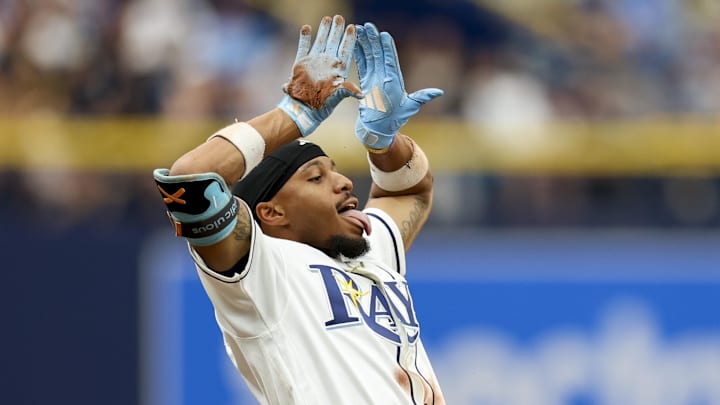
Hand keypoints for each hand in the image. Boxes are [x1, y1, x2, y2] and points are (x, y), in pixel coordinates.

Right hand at [277, 15, 361, 136]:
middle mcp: (327, 64)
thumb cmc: (321, 105)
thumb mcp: (337, 96)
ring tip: (328, 18)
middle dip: (338, 30)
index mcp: (337, 70)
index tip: (354, 27)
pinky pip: (303, 47)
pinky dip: (305, 38)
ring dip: (324, 30)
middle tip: (340, 17)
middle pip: (334, 43)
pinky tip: (307, 27)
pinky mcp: (301, 65)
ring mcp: (314, 63)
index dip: (350, 39)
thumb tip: (361, 93)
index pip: (346, 50)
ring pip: (320, 42)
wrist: (303, 110)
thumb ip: (347, 90)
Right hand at [354, 23, 442, 150]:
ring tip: (357, 30)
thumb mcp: (409, 108)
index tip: (382, 34)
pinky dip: (357, 55)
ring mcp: (374, 78)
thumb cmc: (395, 121)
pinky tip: (354, 44)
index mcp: (394, 80)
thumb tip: (439, 92)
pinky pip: (361, 65)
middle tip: (367, 26)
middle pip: (378, 54)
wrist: (379, 130)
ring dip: (363, 44)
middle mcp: (384, 76)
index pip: (390, 60)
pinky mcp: (366, 82)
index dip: (386, 47)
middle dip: (373, 40)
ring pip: (369, 57)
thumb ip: (421, 98)